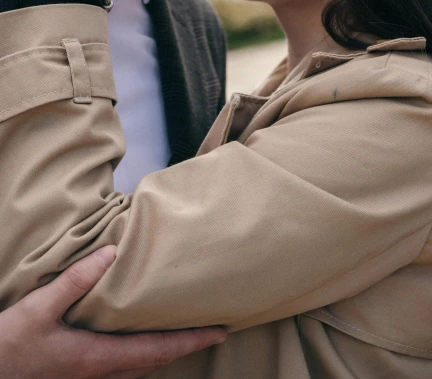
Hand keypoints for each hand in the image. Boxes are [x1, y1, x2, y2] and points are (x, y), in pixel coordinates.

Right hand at [0, 245, 225, 378]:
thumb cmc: (11, 346)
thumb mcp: (39, 309)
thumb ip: (74, 282)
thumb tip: (109, 255)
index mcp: (99, 357)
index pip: (157, 350)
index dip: (191, 340)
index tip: (219, 331)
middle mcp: (102, 372)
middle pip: (157, 360)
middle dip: (188, 345)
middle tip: (215, 328)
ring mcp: (92, 376)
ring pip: (142, 365)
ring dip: (167, 349)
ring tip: (187, 330)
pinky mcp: (81, 373)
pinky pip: (126, 365)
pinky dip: (145, 352)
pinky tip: (142, 337)